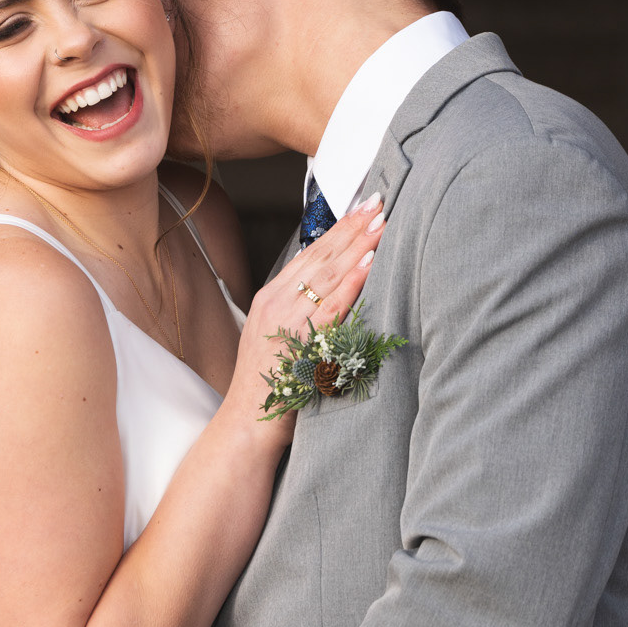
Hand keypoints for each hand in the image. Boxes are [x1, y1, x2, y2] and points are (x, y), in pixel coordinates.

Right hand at [219, 196, 384, 436]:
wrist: (246, 424)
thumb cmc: (270, 387)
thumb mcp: (281, 338)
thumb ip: (302, 313)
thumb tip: (334, 292)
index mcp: (271, 298)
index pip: (310, 254)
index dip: (339, 229)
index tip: (362, 209)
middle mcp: (275, 302)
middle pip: (320, 256)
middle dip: (352, 227)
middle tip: (379, 202)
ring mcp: (285, 320)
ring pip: (327, 274)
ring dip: (357, 246)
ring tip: (381, 223)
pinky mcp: (298, 342)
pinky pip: (331, 306)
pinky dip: (351, 283)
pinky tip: (369, 263)